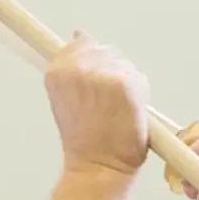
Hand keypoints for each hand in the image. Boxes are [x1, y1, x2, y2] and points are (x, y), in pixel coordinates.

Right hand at [45, 33, 150, 177]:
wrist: (98, 166)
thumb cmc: (83, 138)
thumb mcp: (64, 96)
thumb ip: (72, 65)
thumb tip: (80, 34)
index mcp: (59, 70)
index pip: (82, 41)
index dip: (92, 60)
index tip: (96, 80)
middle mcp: (79, 67)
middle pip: (107, 51)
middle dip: (112, 72)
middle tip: (107, 104)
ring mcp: (104, 74)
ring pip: (125, 65)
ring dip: (127, 83)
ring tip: (116, 110)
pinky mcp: (127, 83)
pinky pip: (139, 78)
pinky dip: (140, 95)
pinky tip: (128, 113)